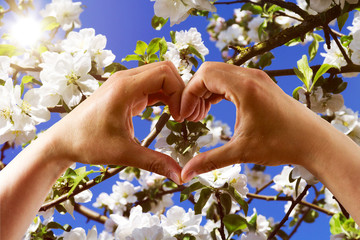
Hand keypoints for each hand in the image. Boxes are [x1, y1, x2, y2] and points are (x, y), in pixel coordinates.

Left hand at [47, 61, 184, 183]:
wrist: (63, 141)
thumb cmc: (87, 143)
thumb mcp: (123, 153)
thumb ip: (154, 162)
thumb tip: (180, 177)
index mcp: (124, 87)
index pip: (165, 74)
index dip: (179, 93)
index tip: (180, 118)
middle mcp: (125, 79)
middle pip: (166, 70)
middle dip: (180, 90)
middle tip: (183, 116)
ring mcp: (125, 83)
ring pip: (160, 76)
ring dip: (173, 92)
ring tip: (178, 116)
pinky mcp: (125, 91)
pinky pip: (152, 85)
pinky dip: (164, 96)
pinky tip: (168, 113)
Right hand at [180, 62, 330, 182]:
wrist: (314, 141)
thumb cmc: (282, 144)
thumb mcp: (241, 152)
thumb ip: (210, 160)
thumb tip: (185, 174)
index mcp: (244, 87)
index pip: (204, 76)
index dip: (188, 94)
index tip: (184, 115)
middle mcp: (250, 76)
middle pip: (209, 71)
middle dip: (194, 92)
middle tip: (191, 116)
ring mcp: (257, 78)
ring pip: (220, 74)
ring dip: (206, 91)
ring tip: (201, 115)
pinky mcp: (261, 84)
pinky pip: (231, 80)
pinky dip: (218, 91)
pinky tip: (215, 108)